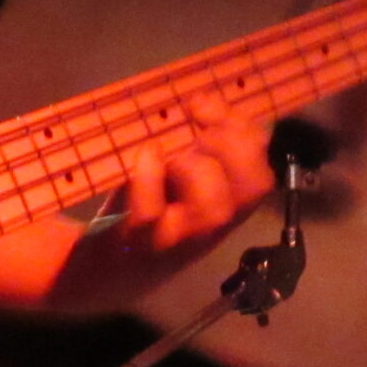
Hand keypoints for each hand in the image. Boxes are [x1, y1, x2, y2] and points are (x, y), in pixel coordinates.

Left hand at [110, 91, 277, 254]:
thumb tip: (202, 99)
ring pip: (214, 207)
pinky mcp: (144, 245)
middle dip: (230, 142)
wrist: (103, 267)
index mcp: (230, 199)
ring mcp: (182, 238)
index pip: (262, 166)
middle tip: (196, 125)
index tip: (205, 104)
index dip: (244, 129)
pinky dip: (148, 176)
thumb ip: (197, 143)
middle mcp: (216, 222)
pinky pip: (152, 212)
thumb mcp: (177, 174)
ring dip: (194, 167)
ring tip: (169, 156)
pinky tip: (145, 155)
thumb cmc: (144, 208)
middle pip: (254, 184)